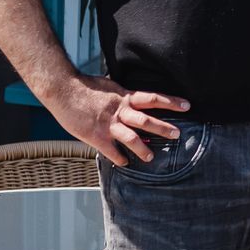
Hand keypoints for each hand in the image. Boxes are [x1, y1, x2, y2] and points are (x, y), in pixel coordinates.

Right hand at [53, 78, 189, 169]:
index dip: (171, 101)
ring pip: (131, 138)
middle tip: (178, 134)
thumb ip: (122, 94)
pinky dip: (119, 158)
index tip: (187, 105)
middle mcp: (120, 110)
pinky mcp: (95, 136)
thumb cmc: (85, 86)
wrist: (63, 90)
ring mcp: (108, 124)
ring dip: (143, 149)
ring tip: (151, 157)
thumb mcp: (109, 85)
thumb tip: (133, 97)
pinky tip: (125, 163)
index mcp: (124, 96)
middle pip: (146, 120)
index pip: (153, 98)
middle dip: (164, 128)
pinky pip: (111, 151)